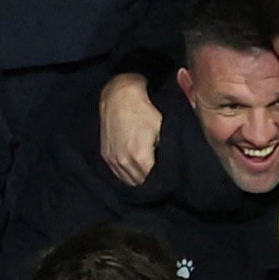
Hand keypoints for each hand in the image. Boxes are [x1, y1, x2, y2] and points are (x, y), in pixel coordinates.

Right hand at [98, 71, 162, 186]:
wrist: (119, 96)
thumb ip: (166, 152)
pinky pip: (118, 173)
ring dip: (138, 178)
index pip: (153, 180)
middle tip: (160, 174)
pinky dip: (127, 174)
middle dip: (151, 181)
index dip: (163, 180)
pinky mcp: (106, 155)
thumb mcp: (162, 129)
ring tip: (148, 171)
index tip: (169, 176)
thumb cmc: (143, 110)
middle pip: (140, 183)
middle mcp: (123, 161)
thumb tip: (172, 166)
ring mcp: (112, 159)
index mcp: (139, 156)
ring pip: (128, 181)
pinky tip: (135, 168)